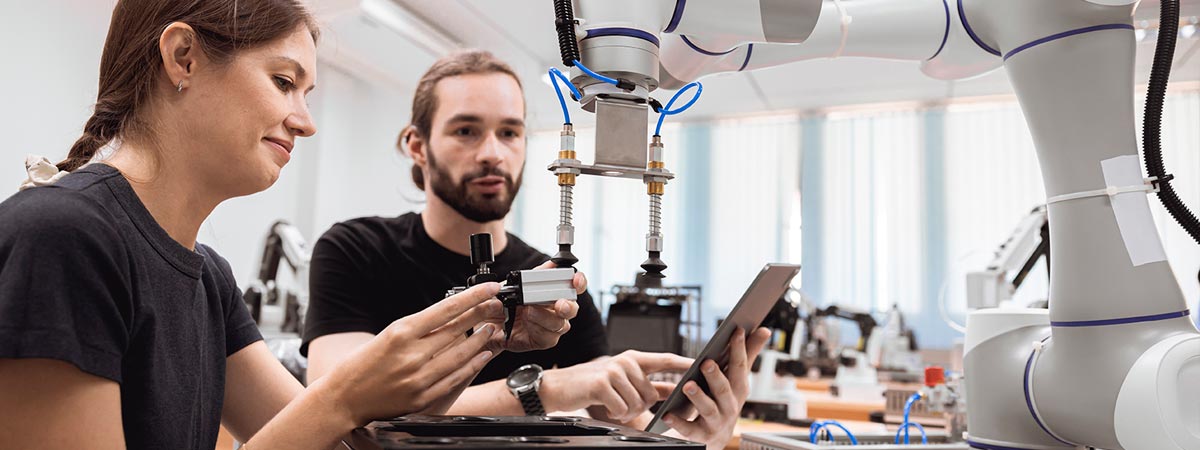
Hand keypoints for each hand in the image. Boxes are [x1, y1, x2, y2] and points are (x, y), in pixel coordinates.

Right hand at [314, 283, 504, 423]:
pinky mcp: (422, 398)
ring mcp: (418, 378)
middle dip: (482, 315)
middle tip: (496, 306)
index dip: (473, 297)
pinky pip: (455, 379)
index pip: (446, 309)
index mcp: (401, 333)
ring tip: (492, 329)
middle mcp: (411, 354)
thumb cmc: (361, 364)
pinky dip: (472, 365)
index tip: (490, 289)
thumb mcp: (388, 335)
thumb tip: (450, 315)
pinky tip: (482, 355)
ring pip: (461, 355)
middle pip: (458, 330)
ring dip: (481, 341)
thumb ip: (418, 328)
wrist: (342, 398)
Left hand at [487, 260, 586, 352]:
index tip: (576, 280)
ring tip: (529, 311)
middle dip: (567, 305)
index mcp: (554, 293)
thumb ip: (537, 274)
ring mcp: (551, 327)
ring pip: (561, 324)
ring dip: (546, 317)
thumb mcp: (516, 283)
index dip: (580, 282)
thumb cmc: (502, 302)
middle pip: (572, 308)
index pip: (575, 286)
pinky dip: (539, 329)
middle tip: (559, 304)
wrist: (484, 320)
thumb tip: (553, 264)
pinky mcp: (543, 340)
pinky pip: (549, 337)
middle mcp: (556, 310)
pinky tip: (528, 323)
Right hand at [540, 350, 693, 422]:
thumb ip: (648, 384)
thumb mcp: (622, 380)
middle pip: (652, 394)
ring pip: (637, 403)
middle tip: (624, 406)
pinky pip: (621, 408)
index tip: (704, 364)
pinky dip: (615, 414)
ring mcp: (614, 370)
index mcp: (634, 358)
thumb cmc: (592, 384)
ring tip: (614, 405)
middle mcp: (626, 361)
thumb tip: (674, 392)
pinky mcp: (602, 383)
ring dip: (626, 412)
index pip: (665, 359)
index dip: (685, 363)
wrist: (559, 386)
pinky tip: (606, 407)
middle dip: (641, 407)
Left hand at [661, 327, 770, 449]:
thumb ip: (749, 354)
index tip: (736, 330)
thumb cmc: (725, 401)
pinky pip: (689, 429)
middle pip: (724, 390)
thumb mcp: (737, 380)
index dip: (739, 349)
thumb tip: (764, 330)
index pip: (740, 367)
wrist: (715, 438)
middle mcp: (730, 407)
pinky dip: (678, 422)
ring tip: (687, 385)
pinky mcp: (700, 436)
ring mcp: (716, 422)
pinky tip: (667, 414)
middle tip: (706, 362)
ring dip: (698, 398)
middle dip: (716, 376)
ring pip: (708, 410)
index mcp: (738, 390)